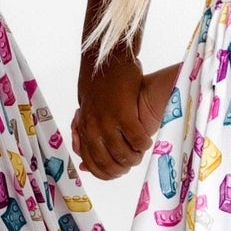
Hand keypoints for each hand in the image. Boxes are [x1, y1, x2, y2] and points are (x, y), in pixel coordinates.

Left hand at [72, 57, 179, 180]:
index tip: (116, 171)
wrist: (105, 58)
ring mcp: (107, 120)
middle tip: (131, 164)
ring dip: (133, 158)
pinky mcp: (124, 112)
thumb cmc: (98, 84)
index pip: (90, 160)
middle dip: (120, 168)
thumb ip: (86, 134)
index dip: (104, 171)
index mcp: (85, 126)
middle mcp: (93, 127)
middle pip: (105, 161)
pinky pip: (136, 137)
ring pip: (121, 153)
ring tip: (140, 153)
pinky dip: (142, 144)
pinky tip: (146, 141)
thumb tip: (84, 163)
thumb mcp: (87, 110)